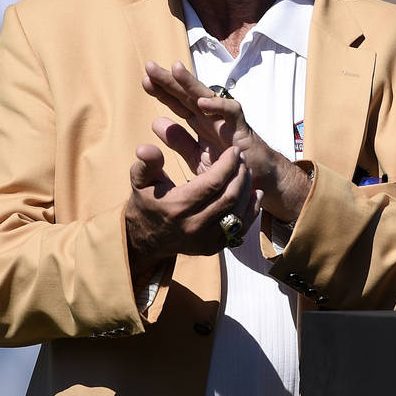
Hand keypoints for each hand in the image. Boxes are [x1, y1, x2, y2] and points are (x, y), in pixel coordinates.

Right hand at [124, 117, 261, 276]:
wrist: (145, 239)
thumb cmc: (146, 203)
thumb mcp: (140, 181)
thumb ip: (147, 163)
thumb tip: (146, 148)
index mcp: (177, 207)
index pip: (213, 183)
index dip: (228, 165)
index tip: (234, 151)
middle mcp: (193, 225)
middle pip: (229, 197)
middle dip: (240, 175)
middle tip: (242, 159)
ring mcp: (205, 239)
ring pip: (237, 213)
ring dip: (247, 190)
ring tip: (247, 172)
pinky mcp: (213, 247)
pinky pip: (240, 229)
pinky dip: (251, 210)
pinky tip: (255, 194)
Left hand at [142, 60, 312, 222]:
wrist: (256, 182)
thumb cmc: (228, 167)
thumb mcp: (197, 157)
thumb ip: (179, 141)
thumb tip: (156, 122)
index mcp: (199, 122)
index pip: (178, 103)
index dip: (162, 92)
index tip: (145, 82)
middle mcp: (211, 117)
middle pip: (187, 95)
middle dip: (170, 80)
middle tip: (149, 67)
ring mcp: (226, 120)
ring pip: (207, 96)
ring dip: (191, 83)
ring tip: (175, 69)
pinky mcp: (241, 129)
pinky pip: (231, 112)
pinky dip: (218, 106)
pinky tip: (202, 103)